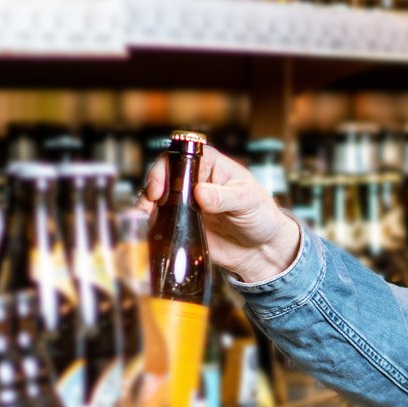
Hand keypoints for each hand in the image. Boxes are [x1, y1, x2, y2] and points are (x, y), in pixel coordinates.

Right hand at [137, 142, 300, 285]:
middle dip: (151, 188)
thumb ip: (225, 197)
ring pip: (157, 198)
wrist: (262, 250)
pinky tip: (151, 230)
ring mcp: (186, 202)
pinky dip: (152, 224)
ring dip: (146, 206)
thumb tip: (200, 192)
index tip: (160, 188)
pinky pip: (161, 220)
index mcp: (210, 164)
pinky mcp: (182, 223)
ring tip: (145, 218)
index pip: (180, 156)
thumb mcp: (248, 202)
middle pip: (162, 176)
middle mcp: (194, 180)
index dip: (165, 169)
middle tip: (151, 205)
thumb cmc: (262, 216)